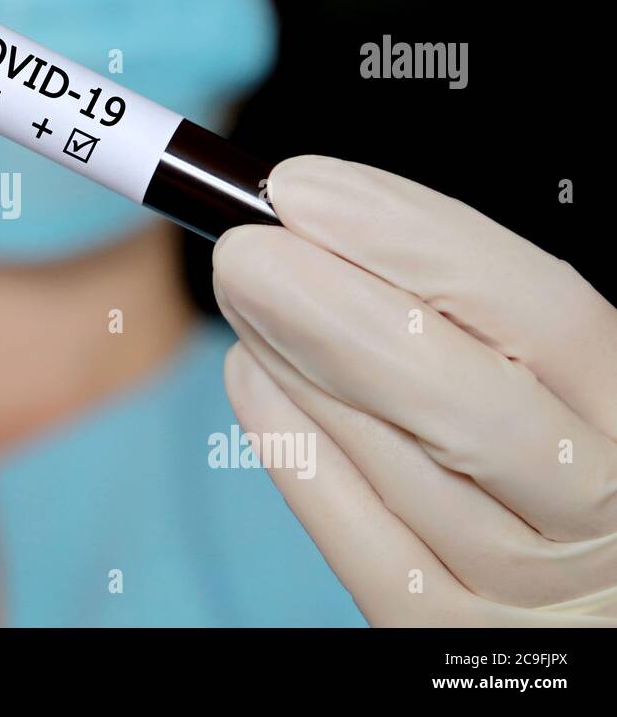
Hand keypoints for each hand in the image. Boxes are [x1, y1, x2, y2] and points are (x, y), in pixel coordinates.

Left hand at [214, 156, 616, 624]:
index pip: (540, 312)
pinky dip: (296, 449)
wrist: (584, 601)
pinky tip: (255, 377)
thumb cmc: (559, 448)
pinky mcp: (444, 633)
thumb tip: (330, 228)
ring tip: (244, 294)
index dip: (411, 239)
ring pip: (402, 468)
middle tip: (240, 248)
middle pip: (461, 402)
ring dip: (299, 365)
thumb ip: (479, 313)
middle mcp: (600, 504)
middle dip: (331, 309)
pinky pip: (360, 542)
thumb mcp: (558, 377)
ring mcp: (526, 586)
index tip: (301, 189)